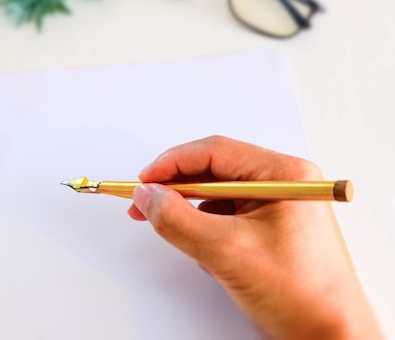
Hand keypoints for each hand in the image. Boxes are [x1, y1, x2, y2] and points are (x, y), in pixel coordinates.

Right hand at [128, 136, 382, 339]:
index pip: (215, 152)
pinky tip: (201, 246)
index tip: (143, 181)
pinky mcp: (270, 226)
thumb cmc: (300, 295)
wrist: (330, 337)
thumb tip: (146, 196)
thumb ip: (178, 219)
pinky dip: (206, 227)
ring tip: (170, 227)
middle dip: (176, 188)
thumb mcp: (226, 251)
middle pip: (214, 171)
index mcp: (284, 174)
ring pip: (218, 195)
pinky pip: (227, 215)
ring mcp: (278, 205)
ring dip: (190, 210)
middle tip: (144, 202)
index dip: (172, 164)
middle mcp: (283, 183)